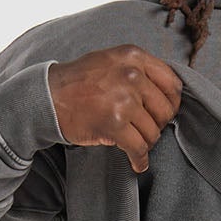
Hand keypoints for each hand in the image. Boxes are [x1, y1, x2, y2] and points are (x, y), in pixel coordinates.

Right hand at [47, 45, 183, 171]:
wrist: (48, 97)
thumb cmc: (78, 82)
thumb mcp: (111, 61)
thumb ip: (138, 70)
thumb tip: (166, 93)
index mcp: (134, 56)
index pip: (172, 83)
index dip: (171, 103)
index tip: (163, 114)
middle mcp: (132, 75)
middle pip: (165, 110)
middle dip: (158, 125)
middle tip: (146, 131)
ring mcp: (124, 99)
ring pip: (153, 132)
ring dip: (146, 142)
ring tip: (135, 143)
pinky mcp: (114, 124)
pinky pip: (139, 148)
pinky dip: (139, 159)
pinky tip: (137, 163)